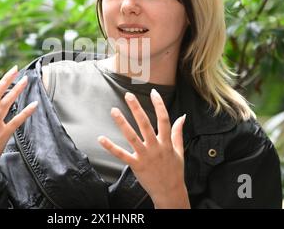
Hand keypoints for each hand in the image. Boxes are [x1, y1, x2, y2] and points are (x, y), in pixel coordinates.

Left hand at [98, 89, 189, 208]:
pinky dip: (111, 147)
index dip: (159, 105)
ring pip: (132, 137)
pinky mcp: (136, 165)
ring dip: (122, 123)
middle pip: (146, 124)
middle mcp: (156, 147)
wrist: (170, 192)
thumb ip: (178, 132)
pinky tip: (101, 138)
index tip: (153, 92)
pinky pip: (122, 155)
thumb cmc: (174, 170)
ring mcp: (145, 156)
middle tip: (128, 95)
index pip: (164, 119)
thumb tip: (182, 117)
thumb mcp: (179, 150)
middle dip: (137, 109)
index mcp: (166, 142)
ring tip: (113, 110)